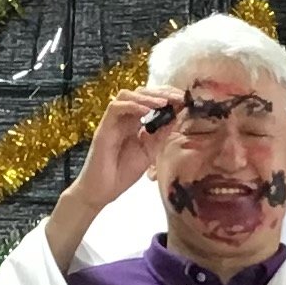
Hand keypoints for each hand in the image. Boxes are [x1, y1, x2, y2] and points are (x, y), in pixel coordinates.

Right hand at [69, 86, 176, 214]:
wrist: (101, 192)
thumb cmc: (122, 173)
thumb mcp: (149, 152)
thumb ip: (160, 135)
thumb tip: (176, 117)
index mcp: (135, 123)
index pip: (150, 100)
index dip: (167, 96)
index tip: (184, 99)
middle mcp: (123, 118)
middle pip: (140, 92)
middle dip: (161, 92)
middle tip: (178, 97)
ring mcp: (112, 122)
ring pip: (126, 95)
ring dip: (147, 96)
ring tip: (164, 103)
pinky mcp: (103, 128)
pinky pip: (115, 108)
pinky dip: (133, 106)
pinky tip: (147, 112)